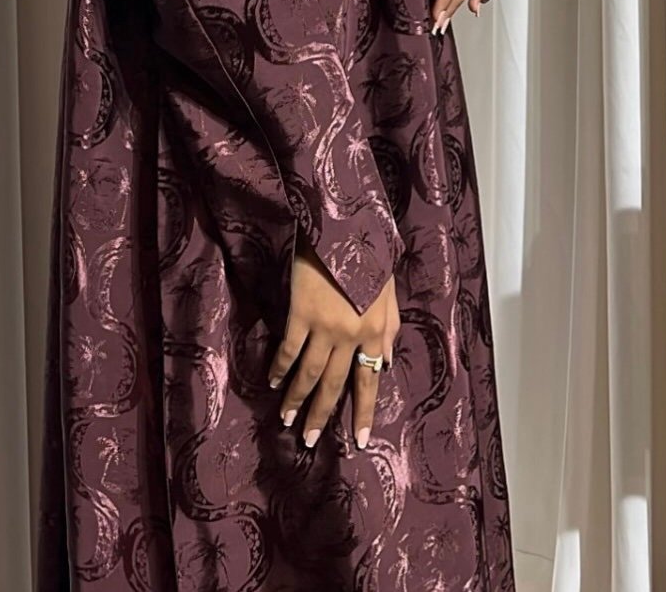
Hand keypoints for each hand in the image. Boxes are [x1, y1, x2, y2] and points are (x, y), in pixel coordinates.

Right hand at [267, 244, 400, 450]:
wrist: (343, 224)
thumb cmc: (369, 255)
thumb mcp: (389, 293)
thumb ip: (390, 330)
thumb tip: (387, 363)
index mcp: (376, 331)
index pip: (370, 381)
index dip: (363, 412)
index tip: (358, 441)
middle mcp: (352, 336)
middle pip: (335, 384)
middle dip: (322, 415)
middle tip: (310, 441)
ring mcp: (325, 327)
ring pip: (310, 374)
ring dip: (298, 401)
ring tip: (288, 420)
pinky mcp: (301, 314)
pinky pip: (289, 350)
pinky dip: (281, 369)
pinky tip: (274, 381)